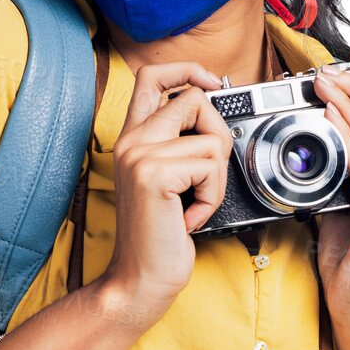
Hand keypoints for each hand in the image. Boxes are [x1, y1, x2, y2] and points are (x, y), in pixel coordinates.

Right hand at [103, 58, 230, 315]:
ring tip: (193, 204)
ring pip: (211, 138)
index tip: (210, 83)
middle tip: (205, 178)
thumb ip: (181, 147)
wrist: (140, 280)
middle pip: (194, 98)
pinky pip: (210, 167)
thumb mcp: (171, 183)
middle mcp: (131, 141)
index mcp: (133, 138)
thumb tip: (216, 120)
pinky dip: (212, 197)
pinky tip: (190, 217)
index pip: (152, 75)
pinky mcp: (153, 174)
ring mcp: (139, 155)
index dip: (187, 69)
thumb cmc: (160, 237)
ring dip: (216, 180)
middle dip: (218, 137)